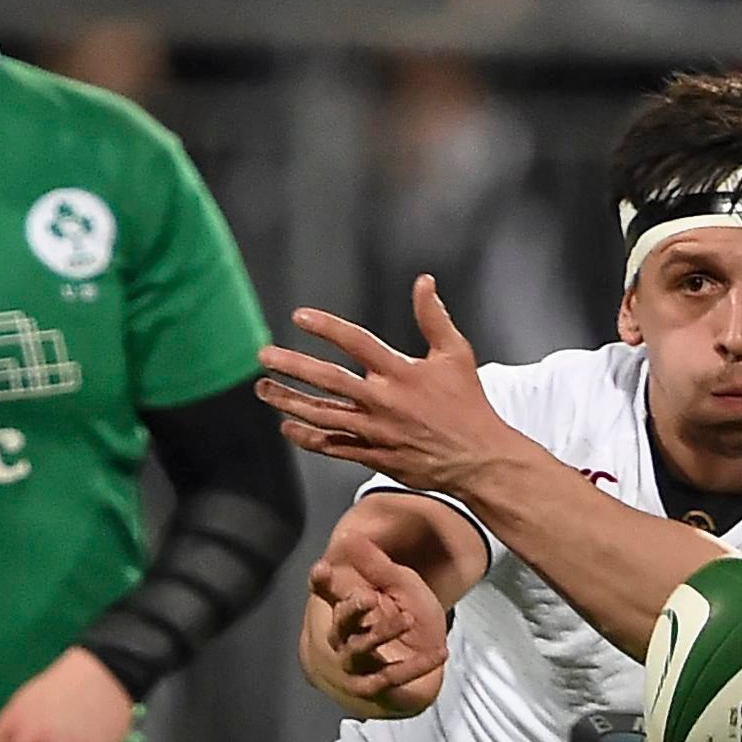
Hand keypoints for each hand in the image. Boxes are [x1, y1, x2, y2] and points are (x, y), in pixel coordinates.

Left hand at [260, 276, 516, 493]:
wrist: (477, 459)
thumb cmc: (468, 405)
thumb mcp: (457, 354)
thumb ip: (434, 317)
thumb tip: (424, 282)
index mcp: (401, 373)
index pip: (357, 342)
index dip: (327, 328)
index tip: (299, 316)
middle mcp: (383, 401)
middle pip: (328, 380)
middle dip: (292, 366)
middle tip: (264, 355)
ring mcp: (375, 431)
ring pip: (323, 415)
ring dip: (289, 401)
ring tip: (264, 389)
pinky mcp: (373, 455)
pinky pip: (332, 446)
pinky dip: (308, 437)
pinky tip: (288, 426)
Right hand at [301, 536, 448, 716]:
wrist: (418, 676)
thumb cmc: (403, 627)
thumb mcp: (397, 588)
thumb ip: (375, 565)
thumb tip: (348, 534)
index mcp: (345, 614)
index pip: (326, 596)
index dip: (322, 584)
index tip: (322, 568)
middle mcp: (342, 643)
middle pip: (338, 627)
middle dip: (350, 611)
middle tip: (366, 596)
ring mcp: (356, 670)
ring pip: (359, 652)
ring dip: (381, 634)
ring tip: (407, 619)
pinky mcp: (375, 692)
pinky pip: (391, 678)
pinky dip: (416, 665)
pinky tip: (439, 652)